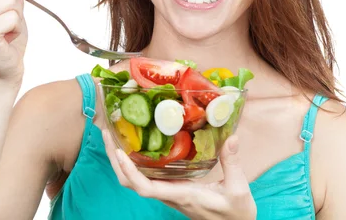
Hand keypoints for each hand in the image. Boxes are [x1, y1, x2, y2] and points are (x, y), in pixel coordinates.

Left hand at [103, 130, 256, 219]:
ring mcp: (169, 193)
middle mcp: (169, 195)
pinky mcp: (173, 190)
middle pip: (131, 182)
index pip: (144, 188)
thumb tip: (232, 137)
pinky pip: (146, 178)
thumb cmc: (236, 213)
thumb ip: (232, 163)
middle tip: (107, 133)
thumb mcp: (238, 189)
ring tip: (115, 135)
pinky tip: (136, 146)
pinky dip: (134, 163)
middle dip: (115, 160)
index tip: (118, 152)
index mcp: (180, 195)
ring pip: (135, 181)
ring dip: (121, 161)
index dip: (128, 172)